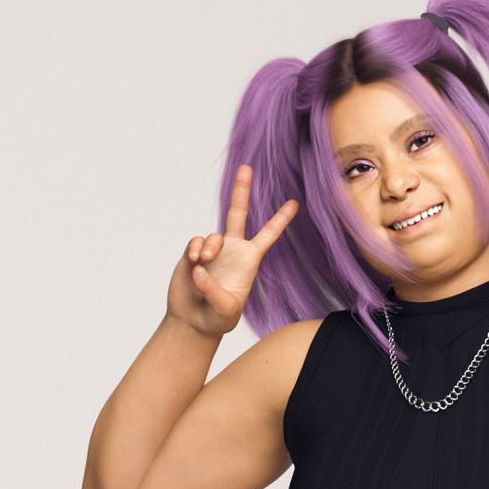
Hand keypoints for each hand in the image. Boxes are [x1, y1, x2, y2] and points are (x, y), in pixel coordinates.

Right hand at [166, 164, 299, 336]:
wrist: (193, 321)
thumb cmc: (216, 318)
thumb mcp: (226, 311)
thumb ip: (215, 291)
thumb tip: (201, 267)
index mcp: (250, 260)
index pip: (268, 235)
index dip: (280, 219)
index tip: (295, 203)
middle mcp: (233, 250)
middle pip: (238, 212)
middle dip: (242, 189)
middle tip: (247, 167)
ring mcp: (213, 250)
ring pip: (212, 234)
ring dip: (208, 247)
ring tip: (204, 263)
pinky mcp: (193, 253)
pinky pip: (195, 241)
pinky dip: (195, 250)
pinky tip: (194, 263)